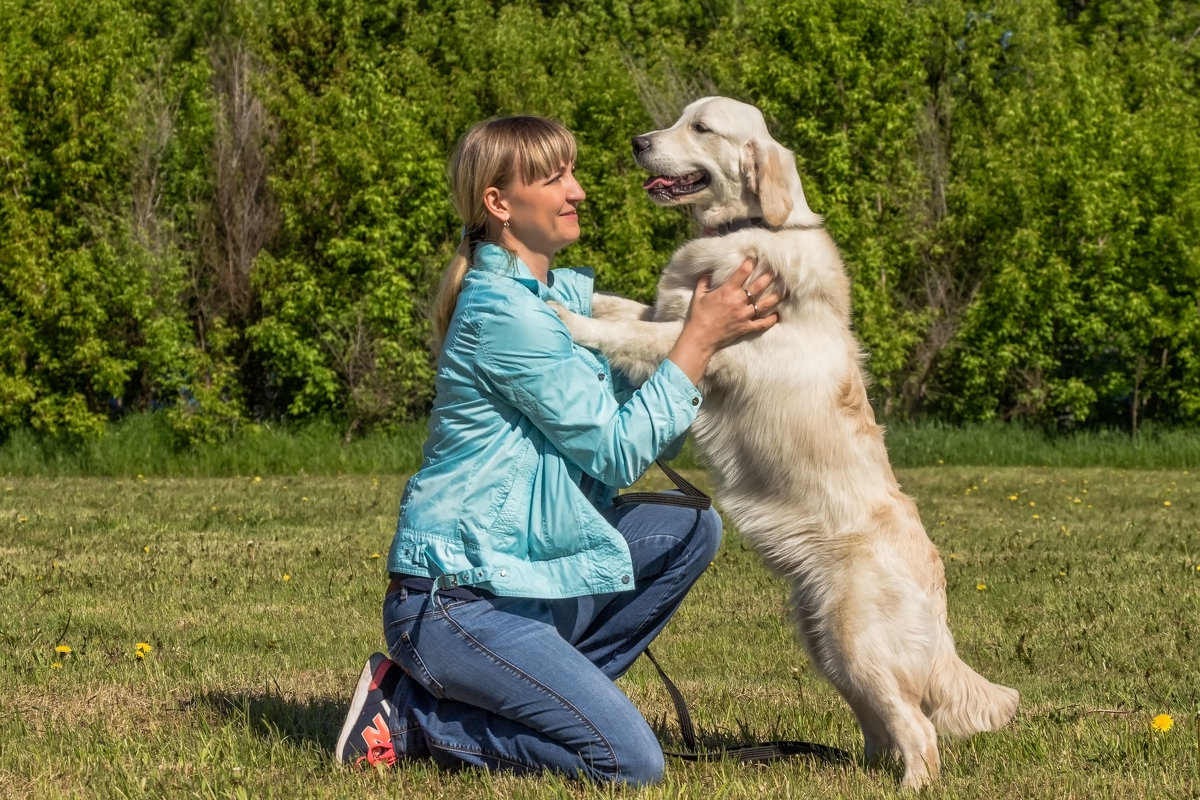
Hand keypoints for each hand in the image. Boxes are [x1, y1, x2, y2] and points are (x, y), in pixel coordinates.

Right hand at [668, 257, 779, 383]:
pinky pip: (762, 323)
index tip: (755, 257)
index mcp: (727, 291)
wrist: (700, 338)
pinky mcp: (746, 327)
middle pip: (759, 285)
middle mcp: (739, 301)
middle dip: (769, 276)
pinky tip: (777, 315)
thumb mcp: (698, 295)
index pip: (742, 272)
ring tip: (783, 291)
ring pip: (765, 304)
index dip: (750, 263)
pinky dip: (771, 320)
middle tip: (776, 270)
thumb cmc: (698, 316)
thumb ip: (704, 281)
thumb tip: (708, 272)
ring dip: (776, 297)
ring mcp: (744, 315)